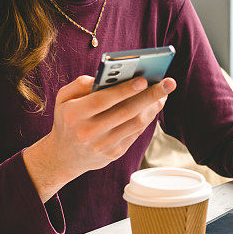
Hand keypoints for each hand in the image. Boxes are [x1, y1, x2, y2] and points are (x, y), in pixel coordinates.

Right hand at [23, 75, 175, 201]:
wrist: (64, 156)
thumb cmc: (68, 119)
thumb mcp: (63, 98)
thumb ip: (80, 84)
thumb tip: (107, 77)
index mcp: (75, 115)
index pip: (103, 100)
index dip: (124, 90)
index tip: (143, 80)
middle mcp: (88, 132)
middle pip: (126, 112)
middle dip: (150, 96)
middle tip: (169, 83)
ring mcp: (103, 145)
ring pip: (135, 124)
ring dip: (153, 106)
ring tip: (165, 92)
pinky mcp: (114, 154)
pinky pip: (136, 133)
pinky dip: (147, 117)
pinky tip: (154, 105)